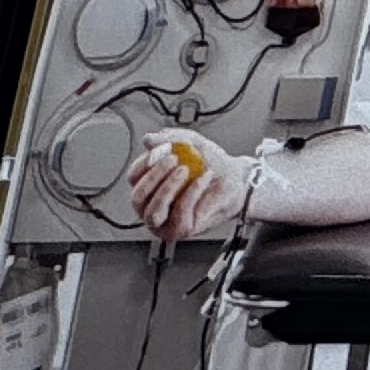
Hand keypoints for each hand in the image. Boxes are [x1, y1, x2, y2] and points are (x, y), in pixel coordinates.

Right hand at [126, 133, 255, 242]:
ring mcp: (163, 222)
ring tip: (185, 170)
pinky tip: (203, 178)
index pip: (133, 177)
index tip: (160, 149)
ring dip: (167, 189)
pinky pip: (178, 214)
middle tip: (173, 159)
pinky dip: (190, 193)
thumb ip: (170, 140)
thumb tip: (148, 139)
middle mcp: (150, 206)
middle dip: (154, 176)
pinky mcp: (180, 229)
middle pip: (138, 196)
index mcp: (148, 186)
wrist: (236, 179)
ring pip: (152, 211)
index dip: (144, 163)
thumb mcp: (191, 144)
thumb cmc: (211, 164)